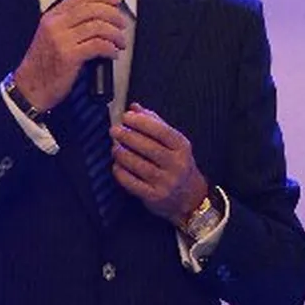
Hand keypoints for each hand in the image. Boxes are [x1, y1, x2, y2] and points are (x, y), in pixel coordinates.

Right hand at [13, 0, 125, 110]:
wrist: (30, 87)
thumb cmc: (43, 65)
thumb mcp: (51, 36)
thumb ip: (69, 24)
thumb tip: (98, 16)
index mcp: (52, 17)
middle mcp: (55, 25)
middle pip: (92, 9)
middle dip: (113, 14)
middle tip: (122, 23)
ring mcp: (61, 40)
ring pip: (98, 27)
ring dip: (115, 34)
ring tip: (120, 42)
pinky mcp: (69, 57)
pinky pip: (98, 46)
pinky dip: (111, 48)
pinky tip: (113, 53)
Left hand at [111, 103, 207, 224]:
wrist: (190, 197)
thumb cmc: (178, 164)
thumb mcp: (174, 143)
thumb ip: (155, 123)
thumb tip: (134, 108)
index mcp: (182, 147)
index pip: (162, 131)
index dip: (142, 122)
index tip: (126, 116)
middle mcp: (177, 164)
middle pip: (149, 148)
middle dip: (128, 136)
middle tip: (114, 130)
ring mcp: (166, 182)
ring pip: (139, 165)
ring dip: (123, 154)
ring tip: (115, 147)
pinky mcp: (155, 197)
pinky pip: (133, 184)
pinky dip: (122, 173)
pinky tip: (117, 166)